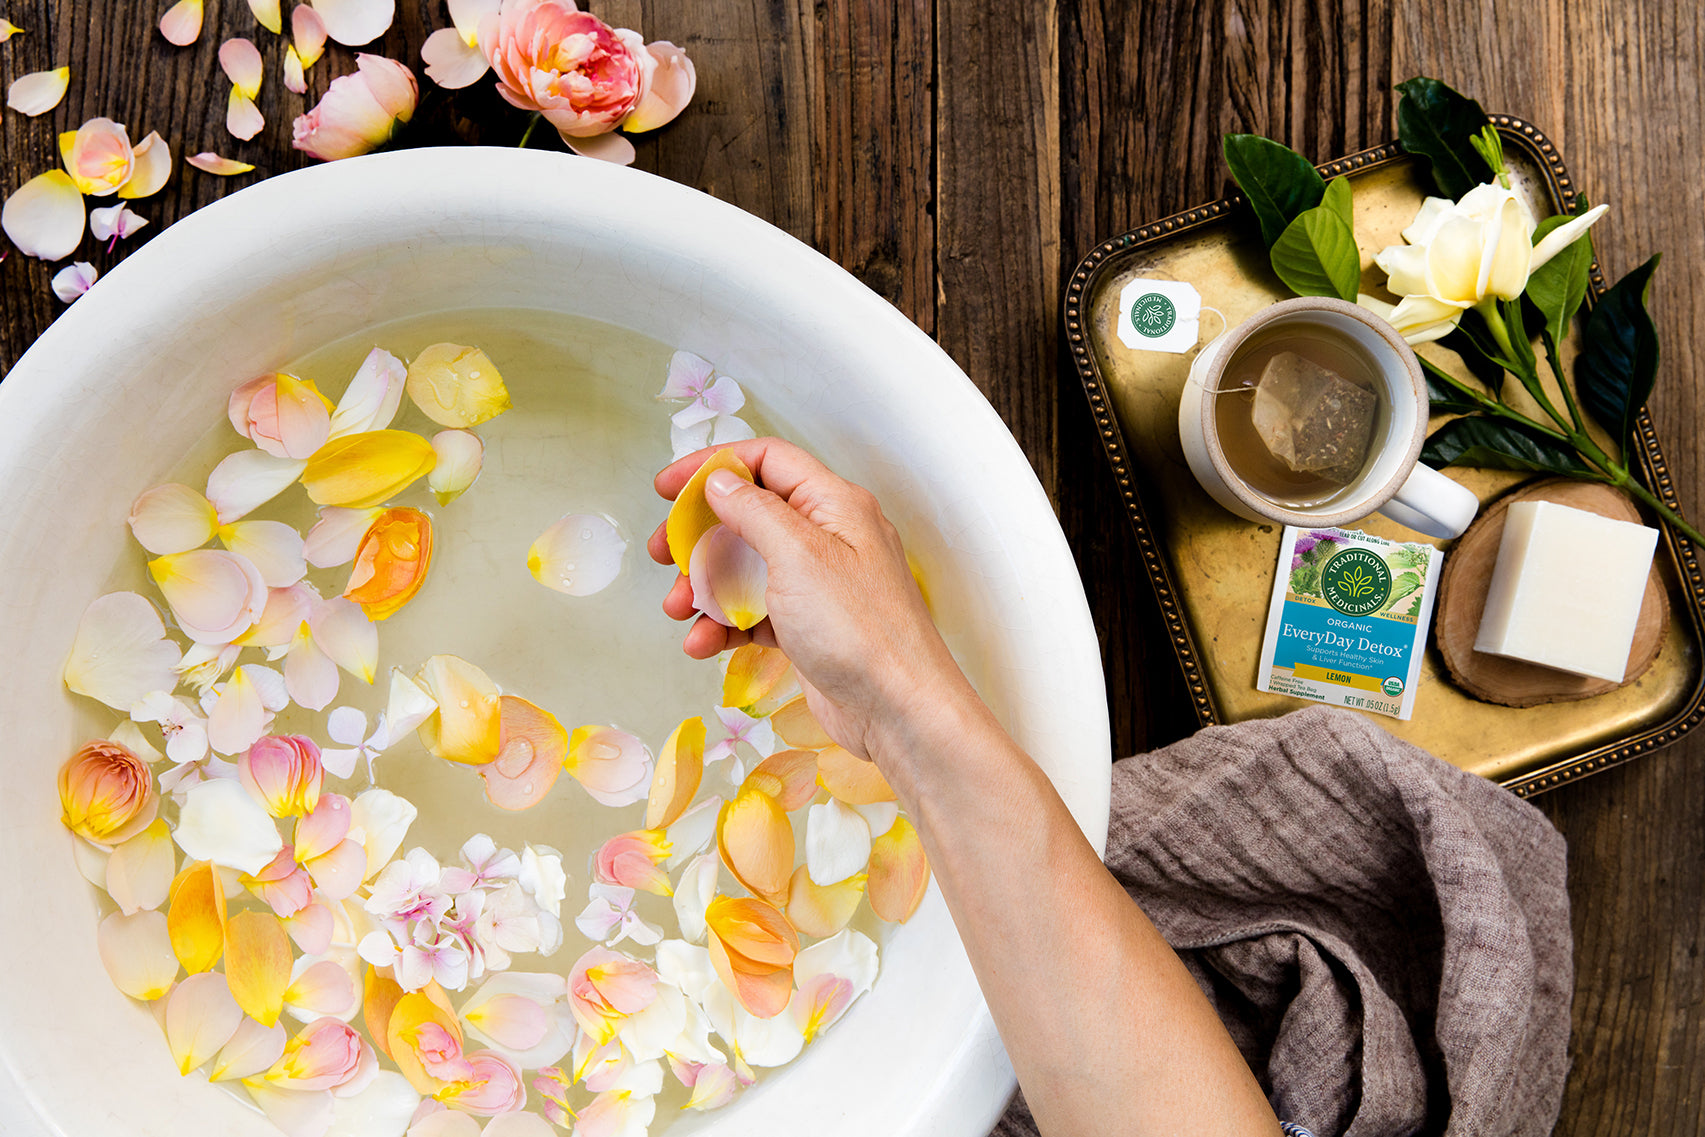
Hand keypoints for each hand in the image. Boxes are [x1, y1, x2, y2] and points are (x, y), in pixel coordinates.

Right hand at [648, 438, 972, 765]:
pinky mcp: (807, 628)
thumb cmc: (860, 629)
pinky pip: (754, 614)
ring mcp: (817, 586)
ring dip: (704, 587)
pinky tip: (702, 643)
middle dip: (699, 535)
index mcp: (834, 505)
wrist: (897, 710)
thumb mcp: (798, 555)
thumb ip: (754, 512)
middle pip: (748, 517)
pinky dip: (724, 625)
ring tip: (677, 609)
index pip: (767, 461)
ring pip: (745, 570)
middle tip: (662, 553)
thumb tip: (722, 481)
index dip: (714, 466)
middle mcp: (828, 538)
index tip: (668, 488)